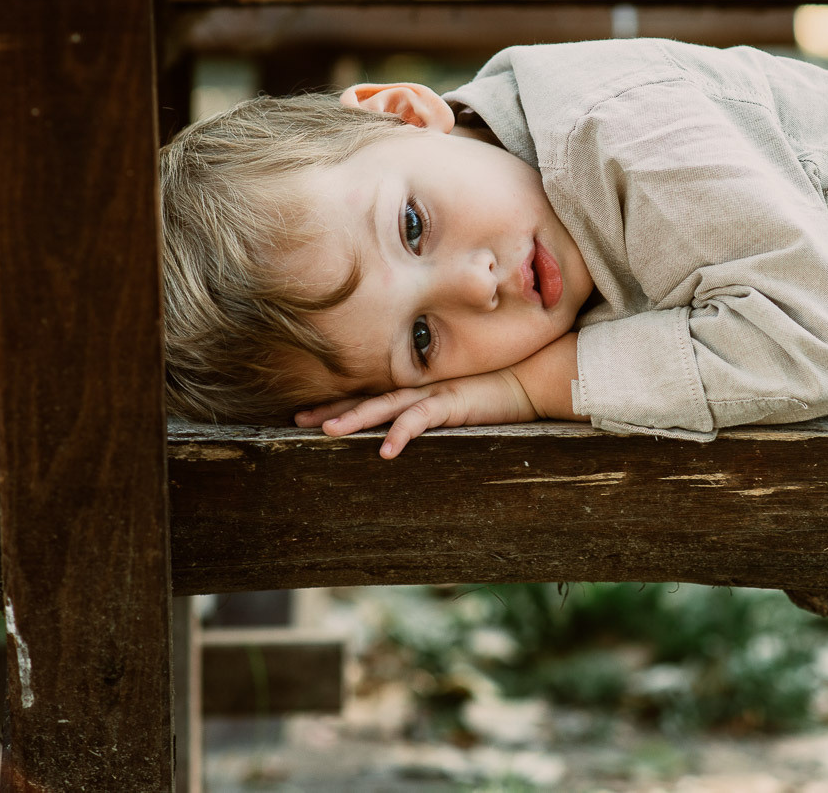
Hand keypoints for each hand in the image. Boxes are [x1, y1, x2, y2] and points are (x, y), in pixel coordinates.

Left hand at [294, 368, 536, 457]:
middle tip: (298, 421)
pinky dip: (401, 433)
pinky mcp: (451, 403)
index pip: (369, 396)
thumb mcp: (456, 403)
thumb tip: (408, 428)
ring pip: (385, 406)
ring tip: (328, 432)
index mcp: (416, 390)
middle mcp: (418, 389)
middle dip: (332, 410)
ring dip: (355, 418)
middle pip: (366, 398)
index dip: (338, 404)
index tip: (306, 416)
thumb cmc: (495, 391)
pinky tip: (386, 451)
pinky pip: (421, 419)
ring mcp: (433, 394)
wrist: (529, 377)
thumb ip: (433, 410)